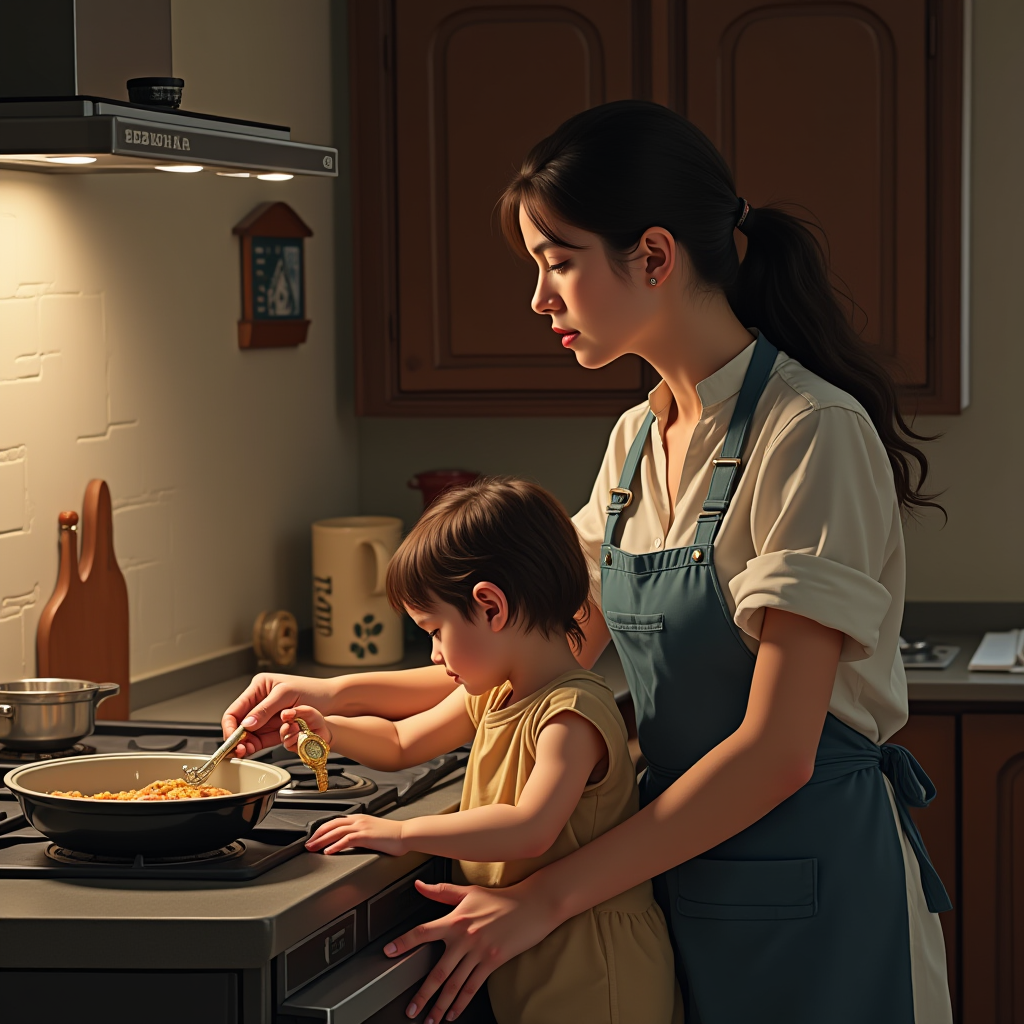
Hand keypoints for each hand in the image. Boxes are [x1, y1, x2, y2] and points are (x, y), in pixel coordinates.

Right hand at [221, 673, 334, 756]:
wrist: (332, 700)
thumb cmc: (313, 690)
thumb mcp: (286, 695)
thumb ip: (265, 709)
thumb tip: (246, 724)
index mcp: (259, 687)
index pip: (235, 709)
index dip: (230, 726)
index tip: (232, 739)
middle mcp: (259, 701)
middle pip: (239, 724)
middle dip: (237, 738)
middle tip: (239, 750)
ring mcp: (266, 716)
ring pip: (247, 734)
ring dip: (245, 744)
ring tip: (245, 753)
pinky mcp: (274, 728)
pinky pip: (259, 739)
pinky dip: (254, 746)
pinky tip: (252, 751)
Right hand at [280, 705, 333, 752]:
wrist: (324, 730)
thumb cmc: (315, 719)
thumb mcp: (308, 711)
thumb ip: (297, 711)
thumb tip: (284, 713)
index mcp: (290, 718)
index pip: (282, 716)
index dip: (284, 716)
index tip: (286, 716)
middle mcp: (288, 728)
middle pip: (281, 729)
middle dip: (285, 728)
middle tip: (295, 725)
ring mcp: (290, 738)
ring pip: (284, 738)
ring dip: (291, 735)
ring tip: (300, 731)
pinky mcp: (293, 747)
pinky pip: (288, 746)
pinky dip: (293, 741)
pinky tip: (300, 737)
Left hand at [306, 814, 406, 855]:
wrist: (406, 834)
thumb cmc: (394, 835)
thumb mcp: (374, 831)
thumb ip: (362, 834)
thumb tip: (352, 842)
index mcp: (360, 818)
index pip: (335, 821)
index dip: (322, 829)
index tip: (314, 837)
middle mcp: (358, 820)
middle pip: (331, 824)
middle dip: (317, 834)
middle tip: (308, 844)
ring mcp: (362, 827)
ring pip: (335, 831)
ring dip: (321, 840)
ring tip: (313, 848)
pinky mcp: (366, 836)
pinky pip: (346, 840)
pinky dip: (335, 845)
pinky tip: (328, 851)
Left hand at [382, 876, 561, 1022]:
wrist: (532, 905)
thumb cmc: (501, 899)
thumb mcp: (469, 891)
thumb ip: (442, 891)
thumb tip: (418, 886)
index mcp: (456, 919)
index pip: (423, 932)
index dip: (404, 942)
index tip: (388, 953)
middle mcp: (464, 937)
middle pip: (438, 971)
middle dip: (422, 994)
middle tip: (410, 1009)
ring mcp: (479, 951)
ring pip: (454, 984)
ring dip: (440, 1005)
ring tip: (429, 1019)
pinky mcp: (492, 962)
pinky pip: (473, 986)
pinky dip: (461, 1002)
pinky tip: (453, 1012)